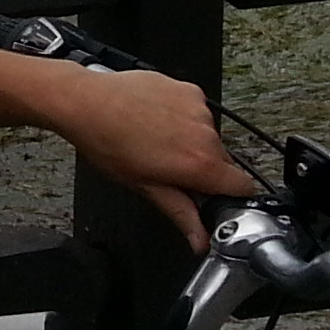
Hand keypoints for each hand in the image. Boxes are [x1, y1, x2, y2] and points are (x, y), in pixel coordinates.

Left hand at [54, 69, 254, 248]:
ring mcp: (198, 108)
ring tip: (157, 141)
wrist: (86, 102)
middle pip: (223, 162)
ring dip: (192, 142)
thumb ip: (181, 214)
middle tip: (169, 168)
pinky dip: (184, 118)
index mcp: (200, 163)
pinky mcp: (189, 90)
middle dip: (203, 170)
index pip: (244, 187)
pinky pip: (197, 112)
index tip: (213, 197)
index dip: (230, 197)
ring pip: (209, 136)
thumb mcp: (145, 187)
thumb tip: (200, 239)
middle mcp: (206, 133)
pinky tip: (157, 120)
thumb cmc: (107, 142)